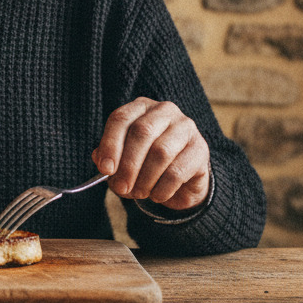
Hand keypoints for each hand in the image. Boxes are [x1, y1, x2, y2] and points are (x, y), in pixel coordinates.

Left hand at [92, 98, 210, 210]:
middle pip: (142, 132)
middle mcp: (165, 111)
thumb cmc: (146, 164)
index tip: (105, 169)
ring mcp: (186, 127)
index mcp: (141, 108)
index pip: (121, 118)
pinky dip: (162, 188)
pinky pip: (178, 171)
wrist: (182, 180)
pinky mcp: (201, 149)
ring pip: (161, 152)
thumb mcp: (123, 159)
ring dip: (145, 178)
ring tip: (139, 193)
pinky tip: (157, 195)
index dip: (110, 144)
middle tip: (121, 187)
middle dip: (128, 165)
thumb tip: (101, 161)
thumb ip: (109, 158)